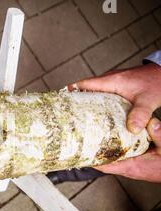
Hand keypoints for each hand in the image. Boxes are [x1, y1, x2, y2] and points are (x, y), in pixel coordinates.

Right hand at [70, 63, 160, 182]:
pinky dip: (96, 104)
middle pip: (84, 90)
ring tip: (77, 119)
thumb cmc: (157, 81)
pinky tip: (97, 116)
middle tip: (65, 116)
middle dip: (74, 101)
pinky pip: (101, 95)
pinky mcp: (118, 87)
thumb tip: (132, 130)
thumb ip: (140, 114)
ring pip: (93, 93)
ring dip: (85, 103)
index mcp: (110, 80)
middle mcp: (108, 80)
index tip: (59, 102)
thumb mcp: (149, 99)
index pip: (84, 84)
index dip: (70, 92)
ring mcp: (113, 83)